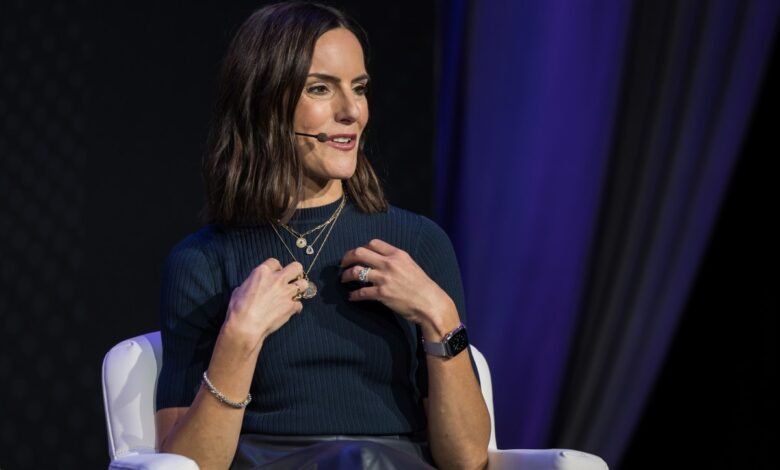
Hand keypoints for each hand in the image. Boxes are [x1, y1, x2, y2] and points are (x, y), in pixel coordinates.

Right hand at [224, 258, 307, 345]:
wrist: (246, 325)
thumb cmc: (238, 308)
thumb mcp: (239, 290)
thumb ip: (250, 284)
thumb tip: (251, 287)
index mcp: (263, 272)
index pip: (275, 262)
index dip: (276, 268)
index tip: (275, 274)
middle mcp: (277, 279)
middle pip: (296, 267)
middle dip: (295, 272)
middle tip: (291, 279)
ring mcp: (286, 292)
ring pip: (304, 284)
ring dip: (299, 289)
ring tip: (294, 294)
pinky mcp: (291, 306)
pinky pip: (299, 304)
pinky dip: (295, 307)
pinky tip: (290, 310)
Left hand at [340, 239, 458, 332]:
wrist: (430, 303)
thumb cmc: (423, 286)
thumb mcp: (411, 265)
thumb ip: (396, 261)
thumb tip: (380, 261)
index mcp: (397, 254)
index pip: (373, 243)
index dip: (362, 247)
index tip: (357, 254)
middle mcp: (389, 263)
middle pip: (360, 253)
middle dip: (347, 257)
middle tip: (343, 264)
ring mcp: (384, 278)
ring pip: (356, 271)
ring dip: (346, 275)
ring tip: (343, 279)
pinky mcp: (382, 294)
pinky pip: (361, 292)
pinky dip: (353, 295)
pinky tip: (351, 297)